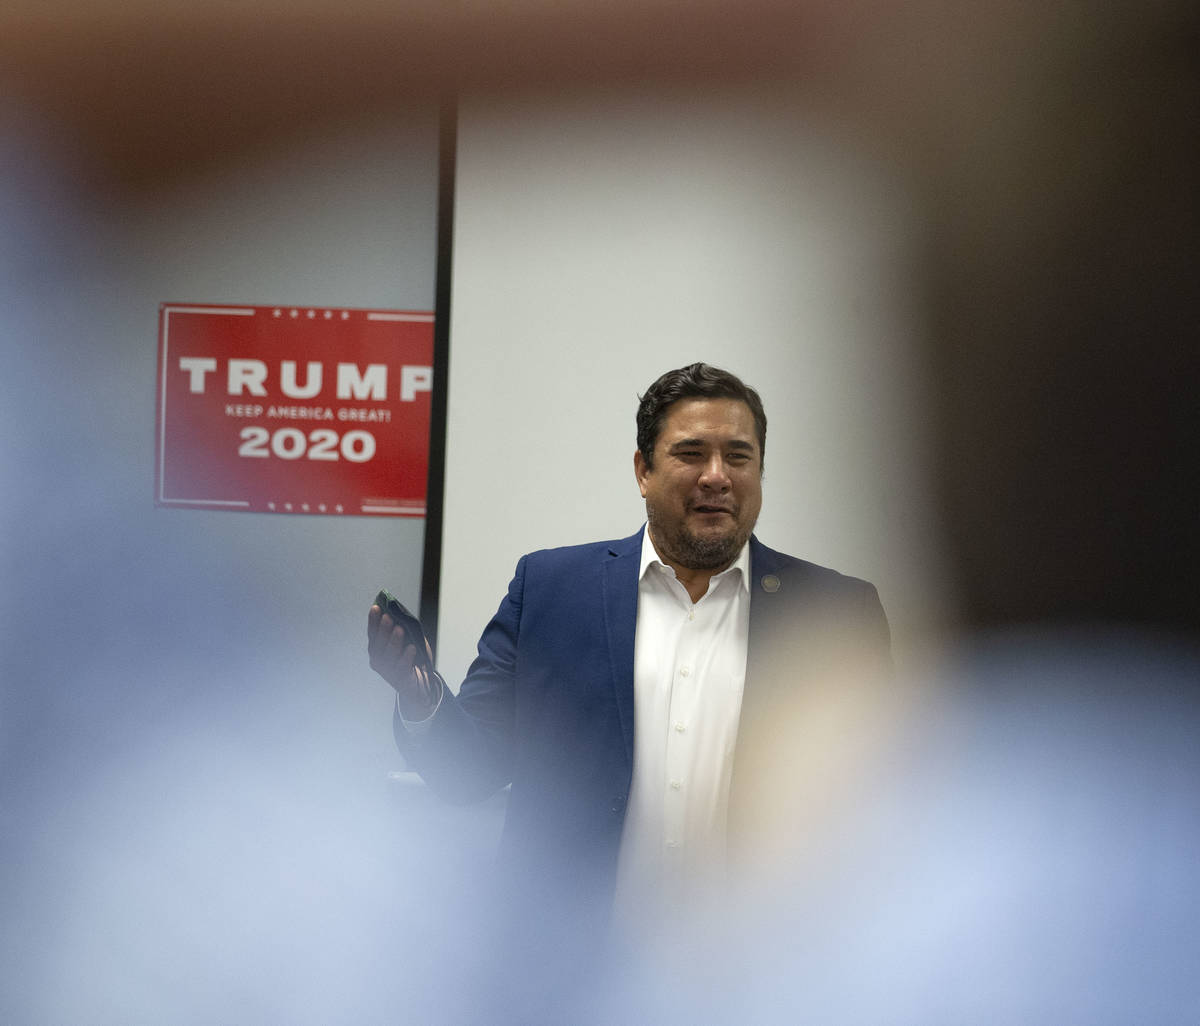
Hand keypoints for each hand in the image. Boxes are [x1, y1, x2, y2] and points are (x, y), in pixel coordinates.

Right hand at [368, 604, 440, 719]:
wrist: (422, 684)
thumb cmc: (413, 658)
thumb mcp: (409, 640)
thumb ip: (405, 628)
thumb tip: (402, 613)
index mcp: (377, 649)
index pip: (372, 634)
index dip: (373, 621)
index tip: (376, 608)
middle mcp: (378, 661)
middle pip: (378, 644)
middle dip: (383, 629)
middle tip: (388, 617)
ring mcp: (387, 671)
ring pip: (389, 655)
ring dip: (394, 641)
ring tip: (400, 629)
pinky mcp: (399, 680)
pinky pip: (402, 667)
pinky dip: (406, 657)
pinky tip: (411, 648)